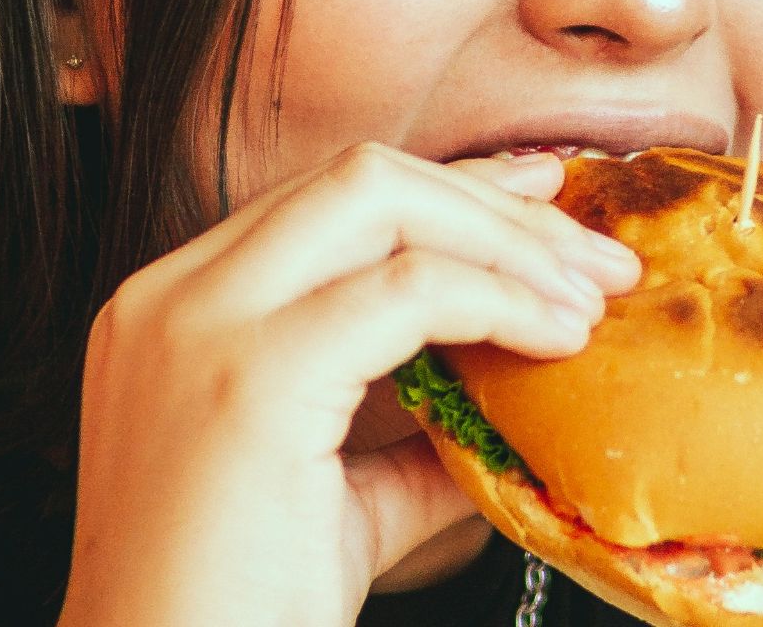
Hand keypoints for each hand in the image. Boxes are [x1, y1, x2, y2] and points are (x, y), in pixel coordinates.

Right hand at [56, 143, 640, 626]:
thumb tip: (504, 407)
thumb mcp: (335, 501)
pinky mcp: (250, 376)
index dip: (448, 192)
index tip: (539, 204)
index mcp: (173, 314)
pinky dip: (500, 299)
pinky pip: (408, 289)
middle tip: (593, 257)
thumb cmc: (238, 617)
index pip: (327, 204)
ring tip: (589, 298)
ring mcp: (197, 326)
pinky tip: (555, 340)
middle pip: (357, 179)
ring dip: (509, 242)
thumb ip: (409, 438)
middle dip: (494, 202)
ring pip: (380, 199)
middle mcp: (169, 299)